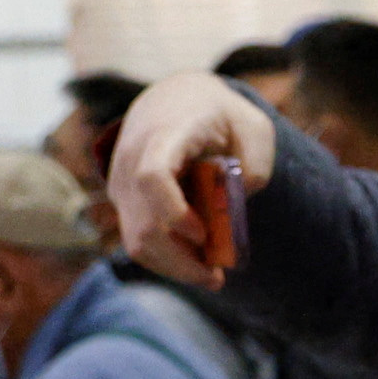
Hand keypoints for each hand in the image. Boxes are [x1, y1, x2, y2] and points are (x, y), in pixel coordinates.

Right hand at [103, 71, 279, 287]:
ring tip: (209, 276)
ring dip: (174, 266)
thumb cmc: (221, 115)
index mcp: (166, 134)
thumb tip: (234, 210)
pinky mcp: (123, 202)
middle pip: (144, 225)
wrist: (176, 100)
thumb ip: (255, 165)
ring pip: (136, 241)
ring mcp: (121, 183)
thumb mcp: (255, 128)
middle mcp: (132, 159)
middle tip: (216, 278)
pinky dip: (166, 259)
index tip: (203, 234)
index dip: (173, 211)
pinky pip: (137, 241)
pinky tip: (194, 263)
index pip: (152, 176)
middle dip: (181, 260)